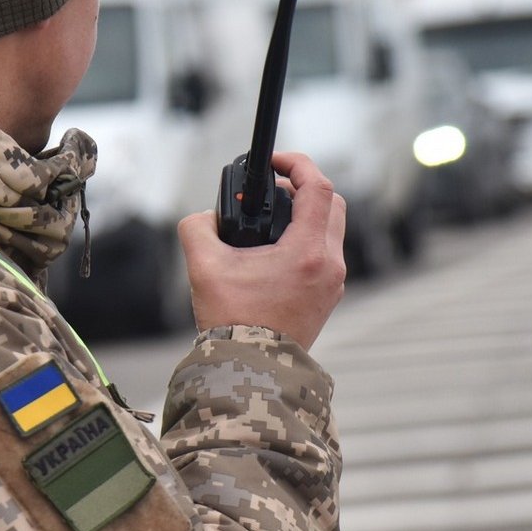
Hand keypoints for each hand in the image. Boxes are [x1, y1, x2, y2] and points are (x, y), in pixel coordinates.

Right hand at [177, 152, 347, 349]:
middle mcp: (330, 265)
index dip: (296, 163)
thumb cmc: (232, 321)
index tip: (274, 160)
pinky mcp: (328, 297)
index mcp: (308, 252)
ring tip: (270, 220)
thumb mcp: (204, 266)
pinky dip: (306, 239)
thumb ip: (198, 228)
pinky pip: (325, 253)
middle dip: (303, 187)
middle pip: (332, 203)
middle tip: (271, 189)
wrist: (251, 370)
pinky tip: (274, 249)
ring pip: (331, 229)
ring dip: (305, 214)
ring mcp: (333, 283)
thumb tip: (206, 217)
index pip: (318, 187)